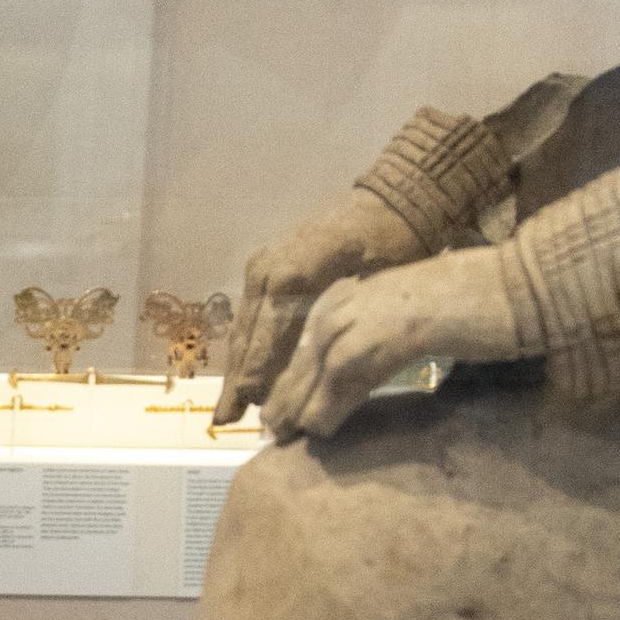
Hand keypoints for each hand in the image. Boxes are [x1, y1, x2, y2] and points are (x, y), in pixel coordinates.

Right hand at [220, 191, 403, 413]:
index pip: (269, 330)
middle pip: (248, 334)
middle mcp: (269, 268)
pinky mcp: (264, 269)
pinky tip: (244, 379)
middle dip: (236, 380)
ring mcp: (262, 267)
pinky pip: (251, 316)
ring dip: (236, 370)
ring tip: (229, 410)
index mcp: (295, 271)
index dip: (258, 369)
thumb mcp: (380, 276)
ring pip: (244, 328)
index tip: (251, 403)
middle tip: (226, 420)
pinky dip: (247, 350)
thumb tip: (330, 364)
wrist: (388, 199)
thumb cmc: (393, 239)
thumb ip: (350, 316)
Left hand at [259, 244, 520, 442]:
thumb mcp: (421, 323)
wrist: (524, 285)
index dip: (294, 377)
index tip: (280, 412)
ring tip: (288, 438)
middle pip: (305, 353)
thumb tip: (368, 379)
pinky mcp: (394, 329)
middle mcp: (359, 295)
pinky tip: (321, 430)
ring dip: (300, 404)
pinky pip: (347, 373)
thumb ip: (390, 343)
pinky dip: (330, 403)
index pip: (312, 340)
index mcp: (362, 291)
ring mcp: (375, 309)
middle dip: (285, 394)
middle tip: (271, 435)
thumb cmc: (483, 307)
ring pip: (318, 365)